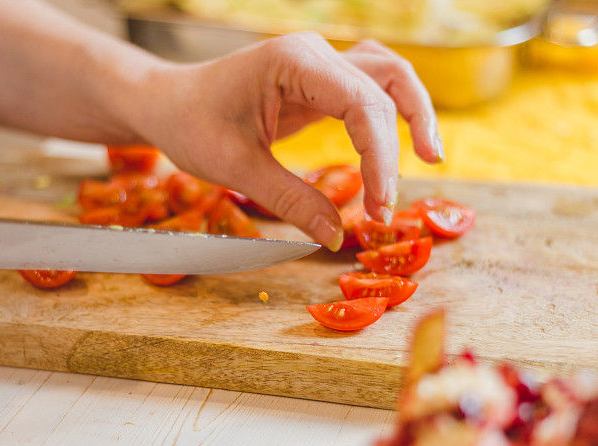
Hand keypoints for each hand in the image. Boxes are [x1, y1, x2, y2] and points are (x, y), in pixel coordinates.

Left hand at [132, 33, 441, 250]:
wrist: (166, 103)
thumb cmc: (191, 125)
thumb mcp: (236, 168)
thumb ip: (290, 201)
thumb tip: (335, 238)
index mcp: (294, 63)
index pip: (362, 105)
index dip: (379, 159)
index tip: (377, 209)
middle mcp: (313, 54)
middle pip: (385, 88)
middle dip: (396, 147)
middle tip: (389, 205)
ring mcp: (318, 63)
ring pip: (388, 75)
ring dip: (413, 112)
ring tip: (430, 155)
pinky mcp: (317, 81)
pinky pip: (367, 89)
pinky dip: (389, 114)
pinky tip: (399, 143)